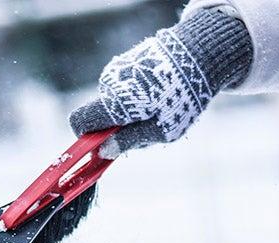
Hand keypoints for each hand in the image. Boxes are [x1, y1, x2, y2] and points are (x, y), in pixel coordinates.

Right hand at [69, 8, 251, 157]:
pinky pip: (123, 87)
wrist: (199, 54)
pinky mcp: (126, 61)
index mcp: (114, 102)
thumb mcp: (161, 130)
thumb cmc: (182, 98)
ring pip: (114, 101)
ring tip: (160, 106)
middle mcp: (109, 83)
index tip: (103, 145)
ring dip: (130, 110)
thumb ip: (129, 141)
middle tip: (148, 127)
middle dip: (117, 126)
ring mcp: (116, 69)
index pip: (79, 122)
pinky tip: (160, 91)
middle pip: (100, 114)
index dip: (86, 137)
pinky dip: (137, 95)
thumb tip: (103, 151)